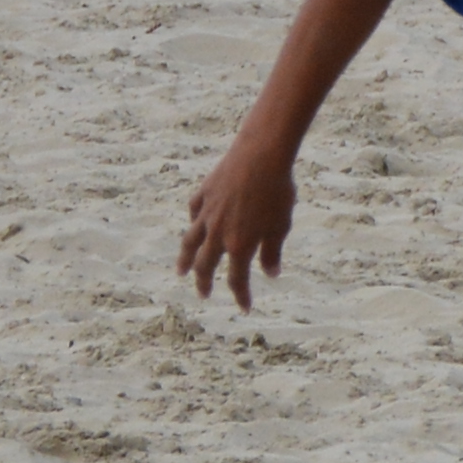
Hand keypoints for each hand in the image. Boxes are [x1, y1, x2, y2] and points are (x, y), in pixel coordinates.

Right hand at [177, 132, 297, 307]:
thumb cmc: (277, 192)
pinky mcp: (204, 193)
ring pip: (190, 241)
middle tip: (203, 294)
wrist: (261, 155)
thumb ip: (272, 252)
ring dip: (185, 259)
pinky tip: (194, 223)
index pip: (237, 279)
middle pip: (205, 265)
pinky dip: (194, 221)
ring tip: (181, 271)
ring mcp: (207, 213)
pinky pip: (194, 212)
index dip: (240, 296)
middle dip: (204, 283)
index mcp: (239, 245)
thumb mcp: (280, 226)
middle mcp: (218, 233)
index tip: (244, 307)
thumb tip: (270, 273)